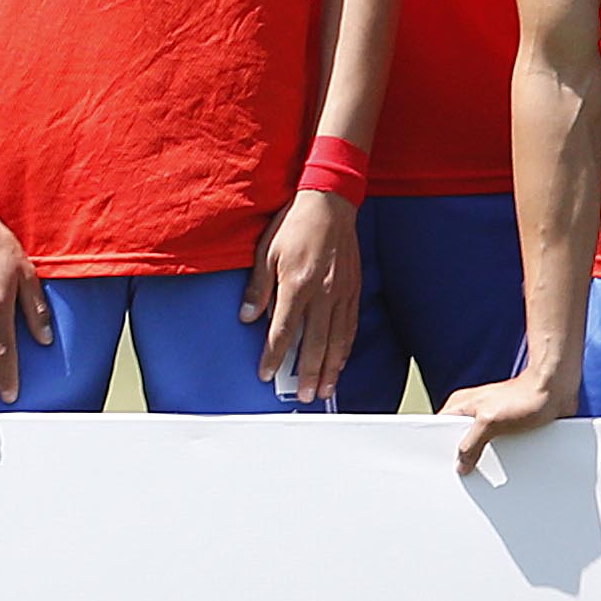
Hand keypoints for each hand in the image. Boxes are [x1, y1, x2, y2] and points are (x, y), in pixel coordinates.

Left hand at [247, 186, 359, 403]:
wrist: (330, 204)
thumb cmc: (293, 226)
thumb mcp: (265, 252)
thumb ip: (258, 288)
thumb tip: (247, 317)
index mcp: (296, 284)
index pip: (283, 331)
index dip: (274, 356)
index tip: (266, 374)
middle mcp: (322, 294)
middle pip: (315, 343)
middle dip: (307, 373)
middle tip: (302, 395)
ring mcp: (341, 294)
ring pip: (337, 341)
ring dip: (330, 368)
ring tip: (323, 389)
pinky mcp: (353, 290)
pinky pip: (350, 327)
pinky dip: (345, 348)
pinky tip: (340, 362)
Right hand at [440, 353, 576, 475]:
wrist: (556, 391)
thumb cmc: (526, 396)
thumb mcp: (490, 422)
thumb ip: (471, 444)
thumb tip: (461, 463)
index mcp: (462, 405)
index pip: (439, 428)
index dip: (440, 446)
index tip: (444, 464)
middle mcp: (475, 411)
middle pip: (461, 439)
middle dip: (465, 455)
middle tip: (468, 469)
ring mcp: (493, 419)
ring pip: (482, 444)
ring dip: (487, 455)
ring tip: (490, 466)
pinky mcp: (510, 426)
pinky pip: (501, 445)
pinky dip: (504, 455)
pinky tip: (509, 462)